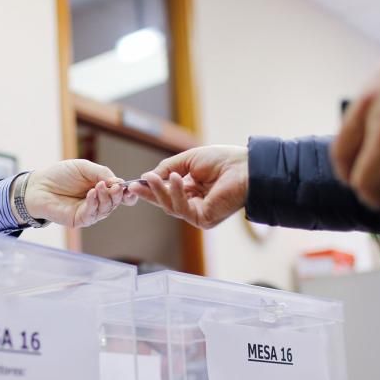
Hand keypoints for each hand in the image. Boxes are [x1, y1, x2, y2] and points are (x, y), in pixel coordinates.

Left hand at [23, 159, 137, 227]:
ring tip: (99, 186)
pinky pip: (91, 214)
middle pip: (114, 202)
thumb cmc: (59, 174)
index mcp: (101, 188)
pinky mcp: (78, 220)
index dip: (127, 193)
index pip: (119, 194)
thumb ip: (102, 173)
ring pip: (105, 209)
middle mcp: (97, 202)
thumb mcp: (83, 167)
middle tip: (115, 187)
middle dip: (117, 195)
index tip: (131, 188)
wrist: (38, 185)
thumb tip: (118, 183)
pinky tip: (91, 193)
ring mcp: (88, 212)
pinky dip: (93, 203)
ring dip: (105, 198)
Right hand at [128, 145, 247, 228]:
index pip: (167, 192)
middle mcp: (194, 203)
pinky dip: (176, 194)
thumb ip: (168, 168)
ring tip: (154, 178)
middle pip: (165, 202)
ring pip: (170, 207)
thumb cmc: (223, 161)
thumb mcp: (188, 160)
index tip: (135, 183)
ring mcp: (199, 214)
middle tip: (134, 186)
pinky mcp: (204, 219)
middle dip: (150, 194)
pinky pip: (182, 209)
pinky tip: (175, 179)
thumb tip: (148, 176)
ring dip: (160, 192)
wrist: (245, 167)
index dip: (150, 188)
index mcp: (192, 189)